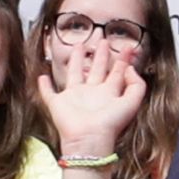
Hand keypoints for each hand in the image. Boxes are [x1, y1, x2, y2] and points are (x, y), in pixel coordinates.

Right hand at [37, 41, 146, 157]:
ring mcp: (74, 98)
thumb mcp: (132, 102)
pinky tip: (42, 76)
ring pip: (74, 74)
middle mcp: (93, 94)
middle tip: (103, 40)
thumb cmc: (111, 123)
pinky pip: (48, 93)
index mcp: (110, 94)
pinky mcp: (57, 104)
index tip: (129, 47)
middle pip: (97, 69)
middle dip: (101, 56)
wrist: (89, 138)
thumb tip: (130, 68)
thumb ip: (136, 85)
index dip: (124, 60)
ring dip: (75, 61)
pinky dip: (44, 85)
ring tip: (78, 46)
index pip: (118, 72)